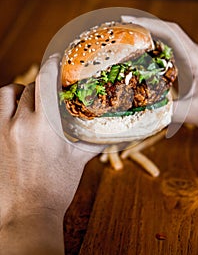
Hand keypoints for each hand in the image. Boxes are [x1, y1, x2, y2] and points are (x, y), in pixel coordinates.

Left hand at [0, 54, 102, 253]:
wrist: (28, 212)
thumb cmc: (56, 188)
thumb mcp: (78, 161)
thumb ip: (94, 141)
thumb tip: (114, 133)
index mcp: (45, 126)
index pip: (46, 82)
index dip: (52, 65)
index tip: (57, 58)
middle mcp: (21, 123)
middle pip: (30, 88)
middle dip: (42, 85)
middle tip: (50, 91)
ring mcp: (3, 130)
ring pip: (7, 93)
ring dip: (19, 91)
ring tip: (28, 98)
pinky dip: (5, 103)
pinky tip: (15, 111)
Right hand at [122, 16, 197, 131]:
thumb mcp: (195, 113)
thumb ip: (169, 112)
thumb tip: (142, 112)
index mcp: (196, 60)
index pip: (171, 34)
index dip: (149, 25)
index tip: (128, 22)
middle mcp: (196, 54)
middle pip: (169, 31)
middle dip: (145, 26)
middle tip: (122, 27)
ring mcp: (196, 58)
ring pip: (172, 39)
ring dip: (152, 35)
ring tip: (130, 37)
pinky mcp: (195, 64)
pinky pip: (175, 50)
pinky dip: (159, 47)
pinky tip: (147, 54)